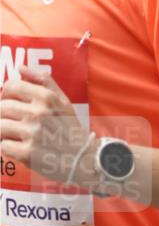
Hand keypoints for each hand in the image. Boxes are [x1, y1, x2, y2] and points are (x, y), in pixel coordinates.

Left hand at [0, 66, 95, 185]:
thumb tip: (21, 68)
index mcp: (47, 98)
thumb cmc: (71, 129)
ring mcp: (32, 133)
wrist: (83, 158)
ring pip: (0, 125)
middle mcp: (38, 113)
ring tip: (14, 134)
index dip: (6, 94)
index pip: (11, 86)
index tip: (10, 101)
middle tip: (13, 121)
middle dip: (4, 115)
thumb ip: (43, 81)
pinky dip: (7, 147)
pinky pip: (3, 145)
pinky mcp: (27, 153)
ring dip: (4, 131)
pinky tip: (18, 147)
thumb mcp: (63, 101)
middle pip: (2, 107)